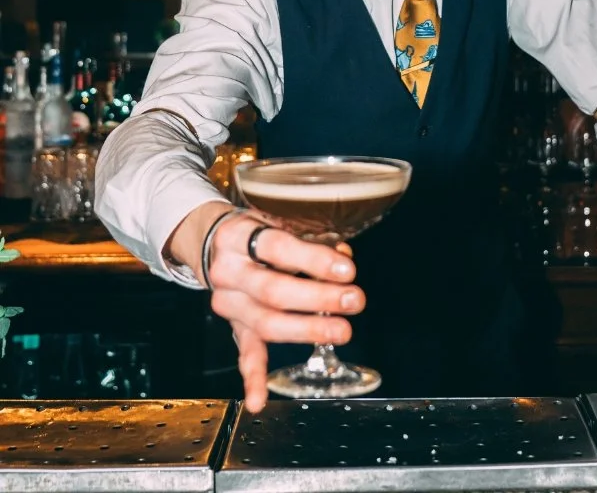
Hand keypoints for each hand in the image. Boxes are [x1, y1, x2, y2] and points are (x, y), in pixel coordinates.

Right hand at [177, 205, 364, 412]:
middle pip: (273, 290)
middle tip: (353, 300)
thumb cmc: (259, 231)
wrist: (214, 243)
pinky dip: (252, 378)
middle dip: (318, 299)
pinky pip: (244, 353)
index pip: (278, 247)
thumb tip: (344, 260)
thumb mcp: (279, 222)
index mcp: (238, 235)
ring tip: (342, 331)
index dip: (314, 260)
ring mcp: (228, 302)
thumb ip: (312, 239)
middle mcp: (227, 271)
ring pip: (265, 323)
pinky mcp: (234, 326)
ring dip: (307, 330)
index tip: (347, 270)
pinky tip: (258, 401)